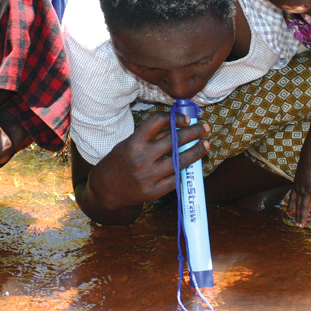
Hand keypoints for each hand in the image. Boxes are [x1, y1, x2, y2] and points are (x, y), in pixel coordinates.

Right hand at [88, 112, 209, 210]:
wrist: (105, 189)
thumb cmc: (119, 162)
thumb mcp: (129, 144)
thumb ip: (151, 136)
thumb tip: (177, 125)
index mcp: (133, 143)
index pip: (157, 122)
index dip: (175, 118)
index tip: (186, 119)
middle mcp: (141, 159)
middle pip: (174, 140)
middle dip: (194, 132)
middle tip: (205, 128)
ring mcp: (148, 177)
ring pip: (180, 161)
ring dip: (196, 151)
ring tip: (205, 145)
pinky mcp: (153, 192)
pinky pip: (175, 178)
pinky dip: (185, 170)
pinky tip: (192, 164)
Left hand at [287, 163, 310, 227]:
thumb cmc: (309, 162)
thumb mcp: (304, 170)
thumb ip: (305, 176)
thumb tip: (309, 174)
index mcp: (297, 185)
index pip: (293, 198)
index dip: (291, 206)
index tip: (288, 213)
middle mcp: (301, 190)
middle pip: (298, 205)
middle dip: (297, 216)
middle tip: (297, 225)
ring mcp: (307, 191)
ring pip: (304, 207)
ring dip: (303, 217)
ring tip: (301, 226)